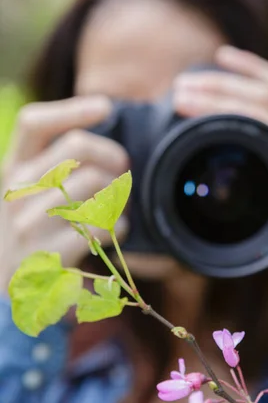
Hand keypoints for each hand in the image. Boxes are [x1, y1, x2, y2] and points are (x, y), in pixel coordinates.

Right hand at [0, 96, 129, 294]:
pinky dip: (119, 228)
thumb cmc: (28, 235)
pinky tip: (112, 233)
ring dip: (118, 194)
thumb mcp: (26, 195)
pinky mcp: (50, 254)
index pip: (34, 123)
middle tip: (122, 169)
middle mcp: (15, 191)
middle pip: (78, 147)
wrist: (6, 295)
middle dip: (112, 154)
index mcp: (10, 170)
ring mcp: (29, 223)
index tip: (105, 106)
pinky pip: (105, 226)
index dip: (72, 109)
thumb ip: (52, 166)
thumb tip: (101, 138)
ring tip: (116, 208)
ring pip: (97, 184)